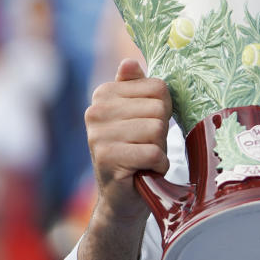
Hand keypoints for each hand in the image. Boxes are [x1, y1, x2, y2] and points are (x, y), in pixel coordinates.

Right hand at [84, 58, 171, 225]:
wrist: (122, 198)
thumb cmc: (137, 150)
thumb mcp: (138, 114)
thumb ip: (136, 87)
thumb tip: (129, 62)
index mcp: (104, 93)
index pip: (158, 87)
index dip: (163, 110)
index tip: (148, 125)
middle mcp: (96, 111)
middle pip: (158, 108)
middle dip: (162, 131)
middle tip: (145, 146)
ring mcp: (98, 135)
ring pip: (156, 130)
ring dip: (159, 149)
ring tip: (144, 158)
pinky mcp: (107, 158)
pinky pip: (153, 153)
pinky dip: (157, 165)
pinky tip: (144, 171)